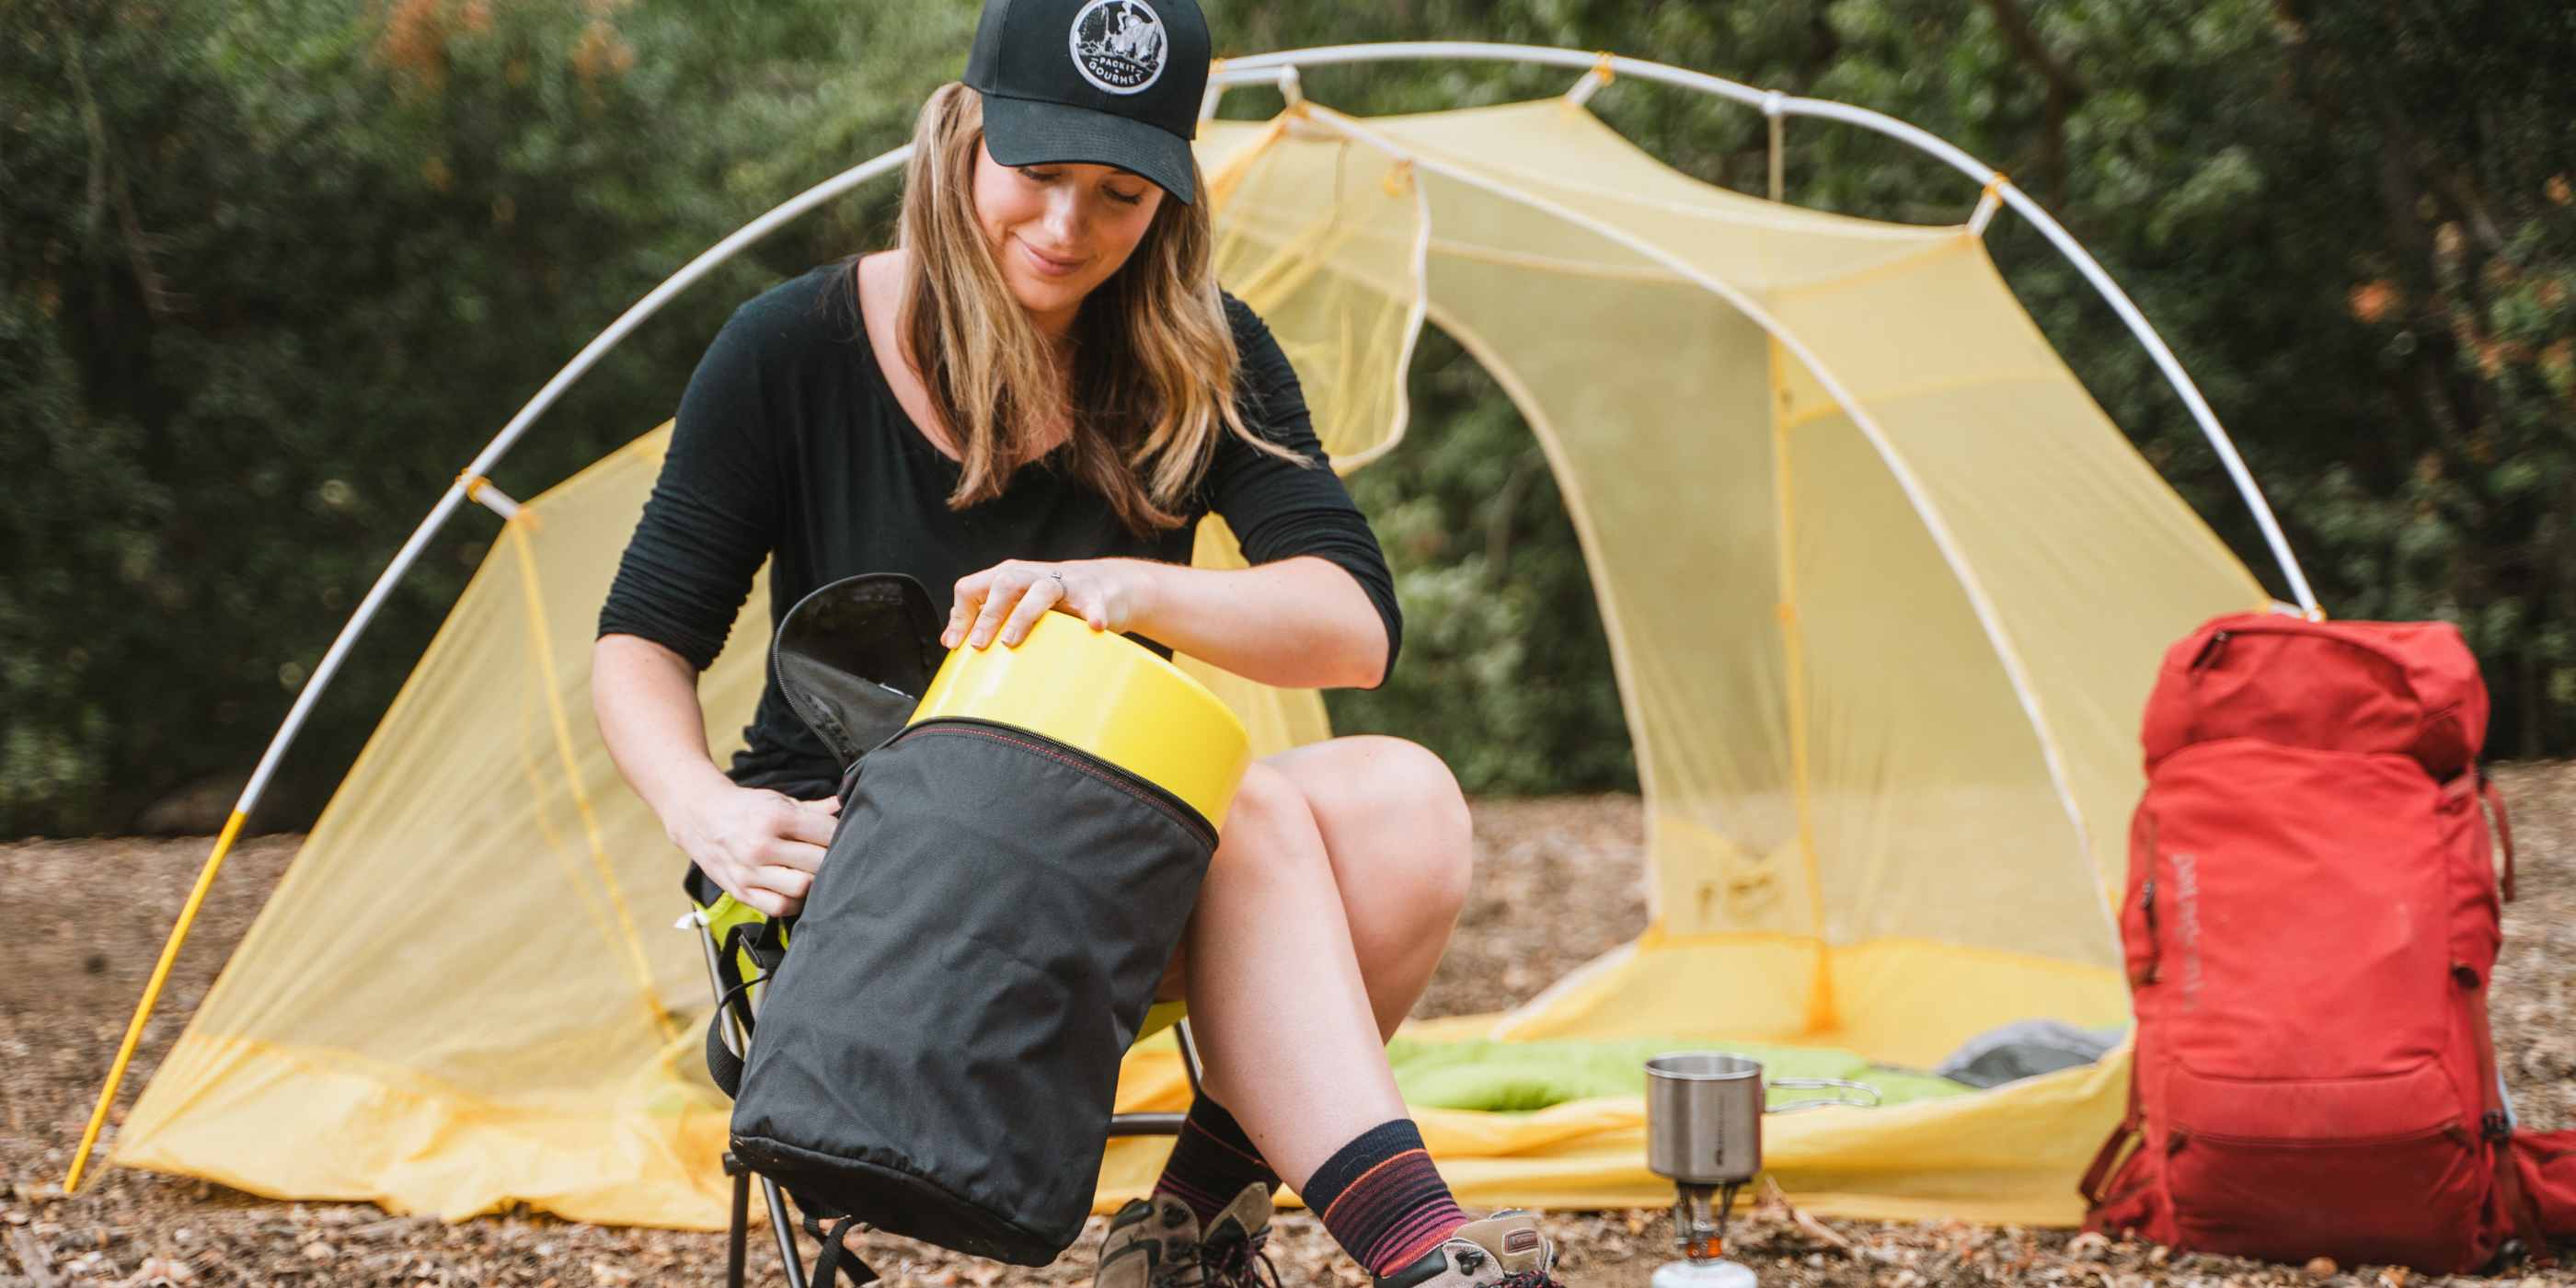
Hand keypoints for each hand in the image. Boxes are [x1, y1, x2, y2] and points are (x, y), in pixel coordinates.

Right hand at [666, 781, 841, 916]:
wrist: (700, 816)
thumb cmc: (746, 808)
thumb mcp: (778, 799)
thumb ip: (814, 808)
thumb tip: (843, 806)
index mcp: (775, 817)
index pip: (826, 834)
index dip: (839, 836)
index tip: (839, 838)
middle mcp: (761, 846)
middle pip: (818, 864)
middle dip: (830, 861)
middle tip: (830, 858)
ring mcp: (749, 872)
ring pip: (802, 889)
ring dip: (814, 884)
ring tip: (812, 874)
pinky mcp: (741, 892)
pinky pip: (779, 907)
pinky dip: (794, 902)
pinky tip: (795, 890)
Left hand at [943, 558, 1156, 649]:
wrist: (1109, 586)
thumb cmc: (1055, 601)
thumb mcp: (1016, 602)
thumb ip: (984, 614)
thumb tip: (949, 638)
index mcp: (1008, 577)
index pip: (972, 587)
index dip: (960, 615)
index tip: (955, 645)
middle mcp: (1032, 575)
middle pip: (1003, 584)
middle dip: (988, 615)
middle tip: (979, 645)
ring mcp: (1065, 583)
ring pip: (1040, 591)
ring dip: (1024, 614)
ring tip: (1012, 640)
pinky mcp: (1095, 595)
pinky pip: (1093, 604)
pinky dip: (1093, 614)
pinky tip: (1094, 627)